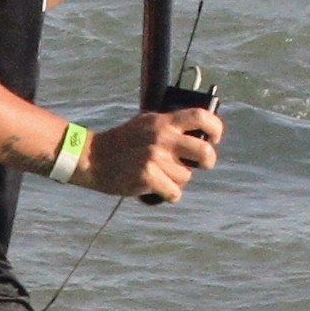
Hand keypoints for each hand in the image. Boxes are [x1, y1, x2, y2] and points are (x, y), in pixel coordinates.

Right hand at [78, 107, 223, 202]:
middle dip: (209, 160)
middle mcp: (163, 138)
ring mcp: (155, 158)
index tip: (215, 138)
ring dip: (179, 179)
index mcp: (164, 121)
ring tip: (164, 175)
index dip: (215, 127)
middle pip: (204, 151)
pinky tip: (160, 189)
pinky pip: (174, 192)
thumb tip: (199, 133)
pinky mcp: (147, 177)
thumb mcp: (148, 122)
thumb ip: (170, 125)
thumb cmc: (124, 140)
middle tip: (204, 163)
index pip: (201, 116)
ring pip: (187, 176)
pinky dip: (170, 194)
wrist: (93, 157)